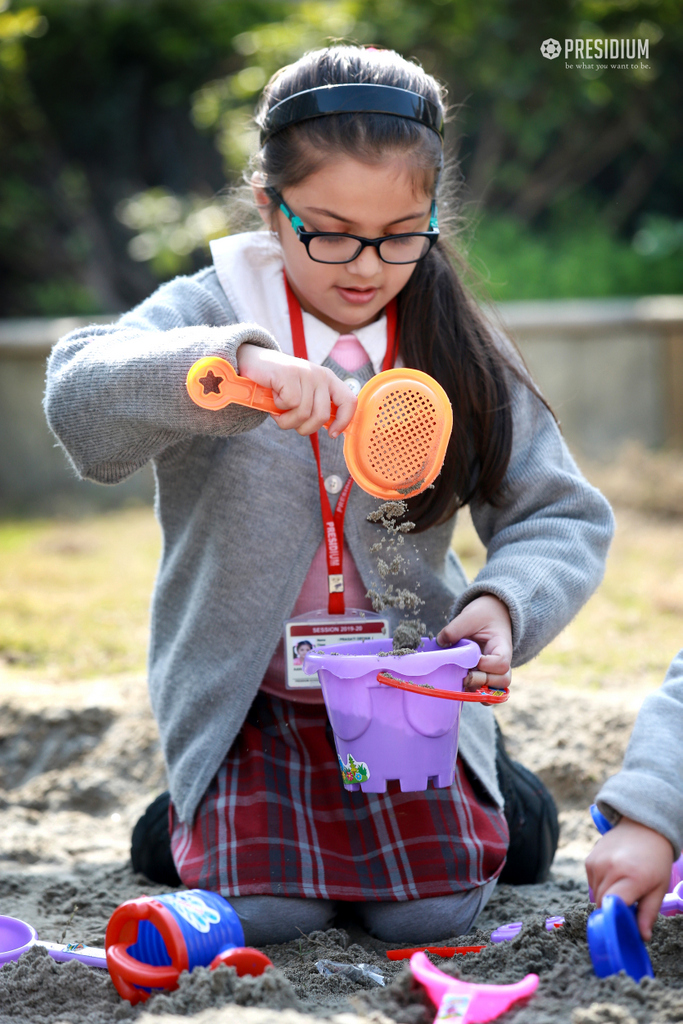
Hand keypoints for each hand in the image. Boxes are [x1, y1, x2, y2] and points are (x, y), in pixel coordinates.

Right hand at [236, 344, 356, 437]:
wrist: (253, 363)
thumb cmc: (279, 385)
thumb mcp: (303, 396)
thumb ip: (317, 407)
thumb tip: (332, 428)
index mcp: (328, 380)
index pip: (348, 401)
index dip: (343, 421)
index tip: (331, 433)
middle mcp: (320, 375)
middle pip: (322, 416)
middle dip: (304, 428)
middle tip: (289, 421)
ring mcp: (306, 373)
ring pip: (304, 413)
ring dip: (286, 420)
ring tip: (278, 409)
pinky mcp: (289, 373)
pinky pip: (290, 404)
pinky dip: (278, 407)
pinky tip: (273, 395)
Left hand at [436, 594, 511, 691]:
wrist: (492, 614)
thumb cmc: (484, 615)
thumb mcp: (469, 616)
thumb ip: (455, 629)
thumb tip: (441, 643)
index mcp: (502, 646)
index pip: (502, 663)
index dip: (487, 665)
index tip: (475, 659)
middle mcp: (502, 662)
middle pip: (503, 681)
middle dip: (482, 682)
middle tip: (465, 676)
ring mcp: (495, 672)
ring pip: (495, 692)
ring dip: (479, 692)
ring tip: (463, 684)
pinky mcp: (484, 676)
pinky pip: (484, 692)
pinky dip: (474, 693)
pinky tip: (460, 687)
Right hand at [585, 817, 673, 940]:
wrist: (643, 828)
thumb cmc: (655, 860)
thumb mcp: (659, 888)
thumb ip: (648, 913)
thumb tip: (642, 937)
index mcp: (632, 877)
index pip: (613, 905)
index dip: (615, 918)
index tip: (622, 925)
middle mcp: (611, 868)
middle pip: (602, 903)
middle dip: (612, 909)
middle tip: (628, 905)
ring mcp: (597, 863)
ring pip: (595, 894)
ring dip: (606, 897)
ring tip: (622, 886)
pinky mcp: (589, 860)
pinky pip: (591, 883)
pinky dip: (601, 885)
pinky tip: (614, 876)